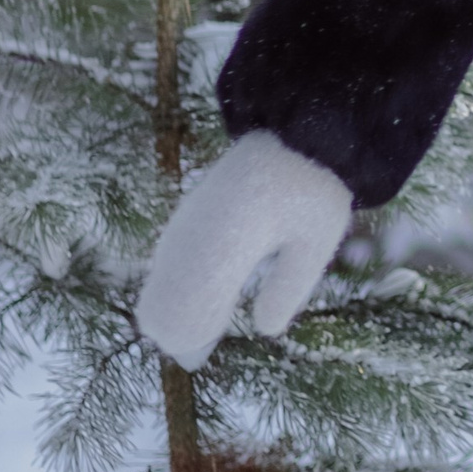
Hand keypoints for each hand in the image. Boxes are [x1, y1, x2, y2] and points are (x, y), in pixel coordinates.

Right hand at [135, 132, 354, 369]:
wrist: (292, 132)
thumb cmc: (311, 186)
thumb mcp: (316, 240)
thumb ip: (288, 287)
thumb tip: (264, 328)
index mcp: (218, 249)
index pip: (175, 319)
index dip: (192, 340)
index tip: (217, 339)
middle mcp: (187, 242)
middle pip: (156, 315)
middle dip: (184, 333)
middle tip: (218, 331)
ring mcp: (180, 231)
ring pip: (156, 294)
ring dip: (183, 313)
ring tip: (220, 308)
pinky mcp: (184, 224)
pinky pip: (166, 273)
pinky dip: (183, 293)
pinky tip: (217, 288)